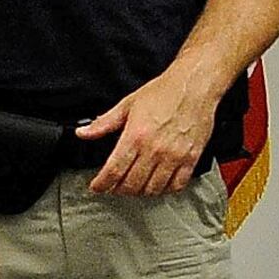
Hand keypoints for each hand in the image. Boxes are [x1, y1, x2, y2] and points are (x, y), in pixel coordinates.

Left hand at [78, 67, 221, 196]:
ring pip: (153, 189)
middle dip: (118, 190)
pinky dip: (165, 189)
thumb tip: (84, 133)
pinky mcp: (190, 158)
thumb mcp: (128, 105)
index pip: (113, 170)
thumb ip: (104, 123)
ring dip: (140, 192)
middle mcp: (154, 149)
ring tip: (135, 187)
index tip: (97, 187)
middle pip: (131, 184)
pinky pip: (177, 185)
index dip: (101, 184)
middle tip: (114, 187)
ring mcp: (173, 156)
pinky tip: (159, 184)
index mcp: (135, 136)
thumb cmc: (164, 93)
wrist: (194, 86)